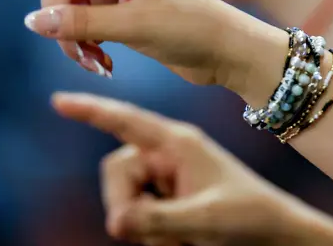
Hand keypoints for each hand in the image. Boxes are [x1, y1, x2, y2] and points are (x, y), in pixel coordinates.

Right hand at [23, 0, 332, 34]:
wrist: (227, 52)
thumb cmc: (193, 28)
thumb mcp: (135, 25)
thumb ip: (82, 22)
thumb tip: (33, 22)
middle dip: (56, 16)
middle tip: (79, 50)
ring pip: (67, 7)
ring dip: (72, 39)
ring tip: (95, 63)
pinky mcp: (121, 13)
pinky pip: (82, 25)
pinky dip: (85, 46)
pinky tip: (104, 67)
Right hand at [52, 92, 332, 245]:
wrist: (274, 233)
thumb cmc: (248, 218)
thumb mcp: (205, 219)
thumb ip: (158, 219)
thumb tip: (114, 221)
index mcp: (178, 142)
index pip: (126, 122)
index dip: (91, 112)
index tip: (58, 100)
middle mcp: (167, 154)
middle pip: (116, 172)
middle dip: (126, 206)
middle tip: (153, 234)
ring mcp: (166, 177)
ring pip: (124, 199)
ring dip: (143, 226)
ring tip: (180, 239)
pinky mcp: (166, 198)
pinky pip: (136, 215)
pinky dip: (152, 233)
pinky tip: (180, 240)